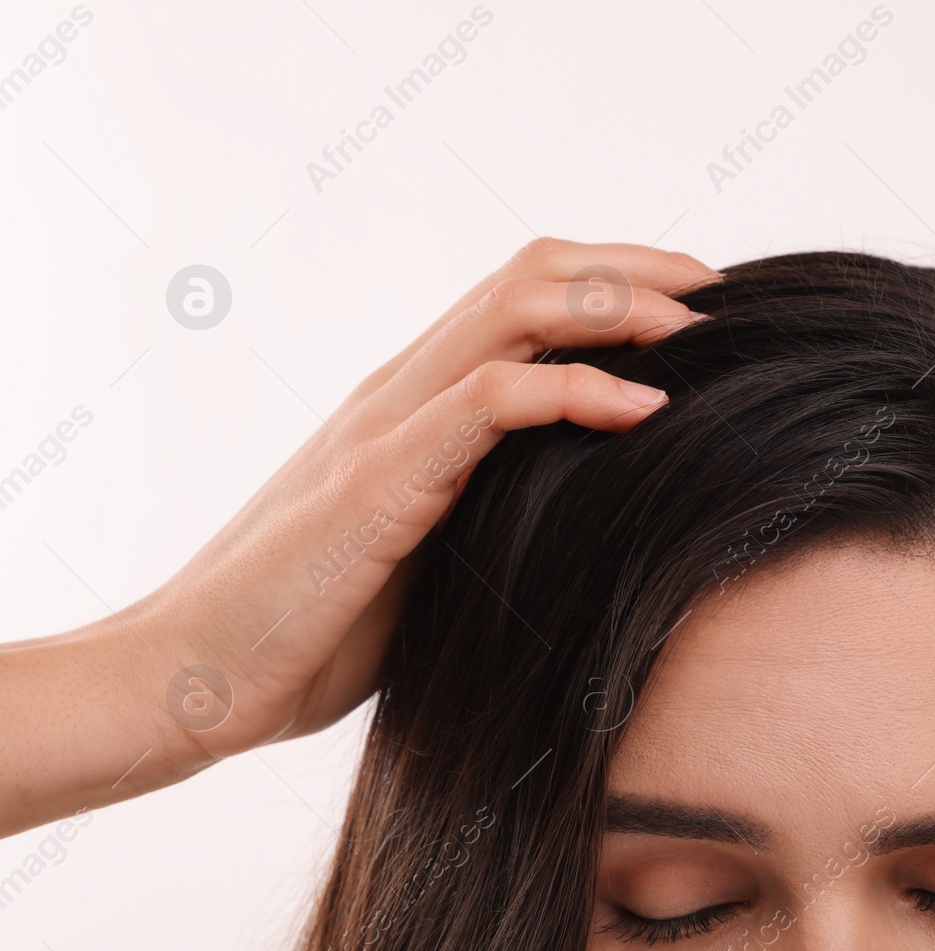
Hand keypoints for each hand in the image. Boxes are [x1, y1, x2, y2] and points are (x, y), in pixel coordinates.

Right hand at [0, 237, 717, 834]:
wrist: (195, 679)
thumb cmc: (315, 631)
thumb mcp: (432, 555)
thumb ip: (492, 511)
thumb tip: (591, 518)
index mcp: (415, 404)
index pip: (524, 298)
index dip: (617, 283)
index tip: (701, 309)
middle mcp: (402, 391)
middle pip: (531, 275)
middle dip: (637, 270)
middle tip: (723, 297)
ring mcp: (386, 426)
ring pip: (512, 310)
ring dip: (618, 307)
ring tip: (701, 331)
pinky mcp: (379, 481)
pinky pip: (488, 400)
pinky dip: (576, 392)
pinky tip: (646, 408)